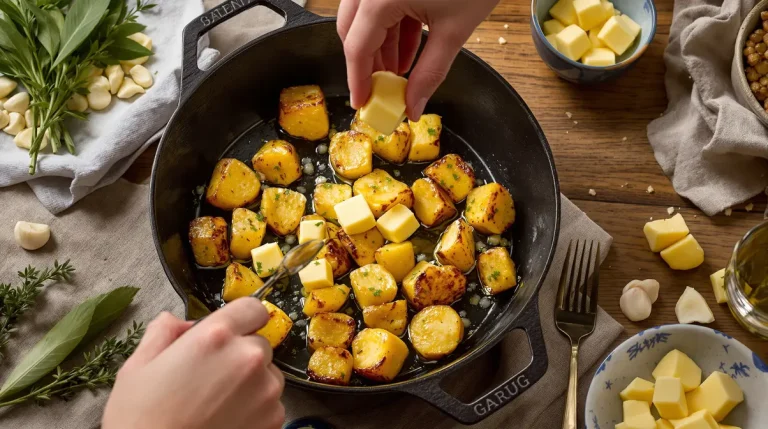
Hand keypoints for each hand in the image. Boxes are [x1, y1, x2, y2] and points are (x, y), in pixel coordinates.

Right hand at [102, 298, 284, 428]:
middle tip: (212, 377)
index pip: (252, 308)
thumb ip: (163, 332)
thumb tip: (179, 321)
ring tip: (217, 403)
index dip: (241, 319)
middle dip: (240, 354)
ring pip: (268, 374)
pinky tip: (226, 420)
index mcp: (215, 337)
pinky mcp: (274, 419)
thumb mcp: (137, 367)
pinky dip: (256, 409)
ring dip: (251, 382)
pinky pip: (272, 403)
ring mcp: (265, 390)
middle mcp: (248, 358)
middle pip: (259, 343)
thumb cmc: (140, 420)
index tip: (229, 333)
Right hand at [338, 0, 499, 119]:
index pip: (357, 47)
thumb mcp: (454, 31)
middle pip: (352, 30)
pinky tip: (407, 49)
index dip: (358, 80)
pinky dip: (390, 27)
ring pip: (365, 17)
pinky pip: (379, 4)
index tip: (362, 103)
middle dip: (367, 64)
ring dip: (380, 46)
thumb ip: (429, 73)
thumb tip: (413, 106)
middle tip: (382, 90)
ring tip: (400, 72)